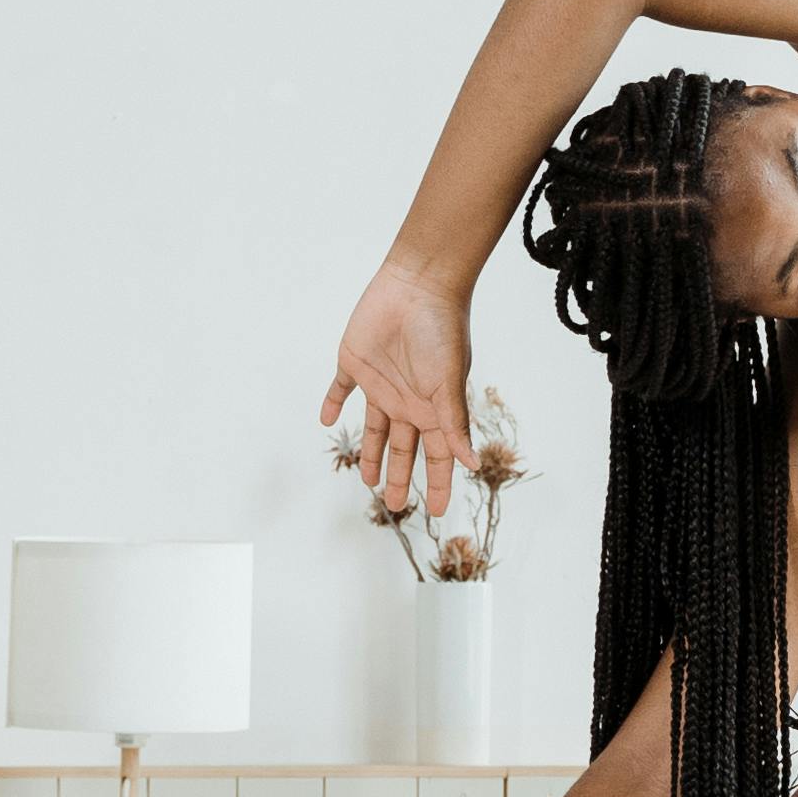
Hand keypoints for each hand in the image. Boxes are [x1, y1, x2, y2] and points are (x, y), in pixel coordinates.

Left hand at [320, 262, 475, 519]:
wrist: (417, 284)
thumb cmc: (441, 330)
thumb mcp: (450, 382)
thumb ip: (454, 424)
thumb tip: (471, 464)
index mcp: (433, 408)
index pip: (435, 457)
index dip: (435, 483)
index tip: (435, 511)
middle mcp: (407, 401)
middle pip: (402, 449)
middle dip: (400, 477)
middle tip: (395, 505)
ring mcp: (381, 383)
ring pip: (373, 429)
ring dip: (369, 453)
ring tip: (366, 481)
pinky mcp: (354, 363)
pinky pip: (340, 389)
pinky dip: (332, 403)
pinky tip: (326, 420)